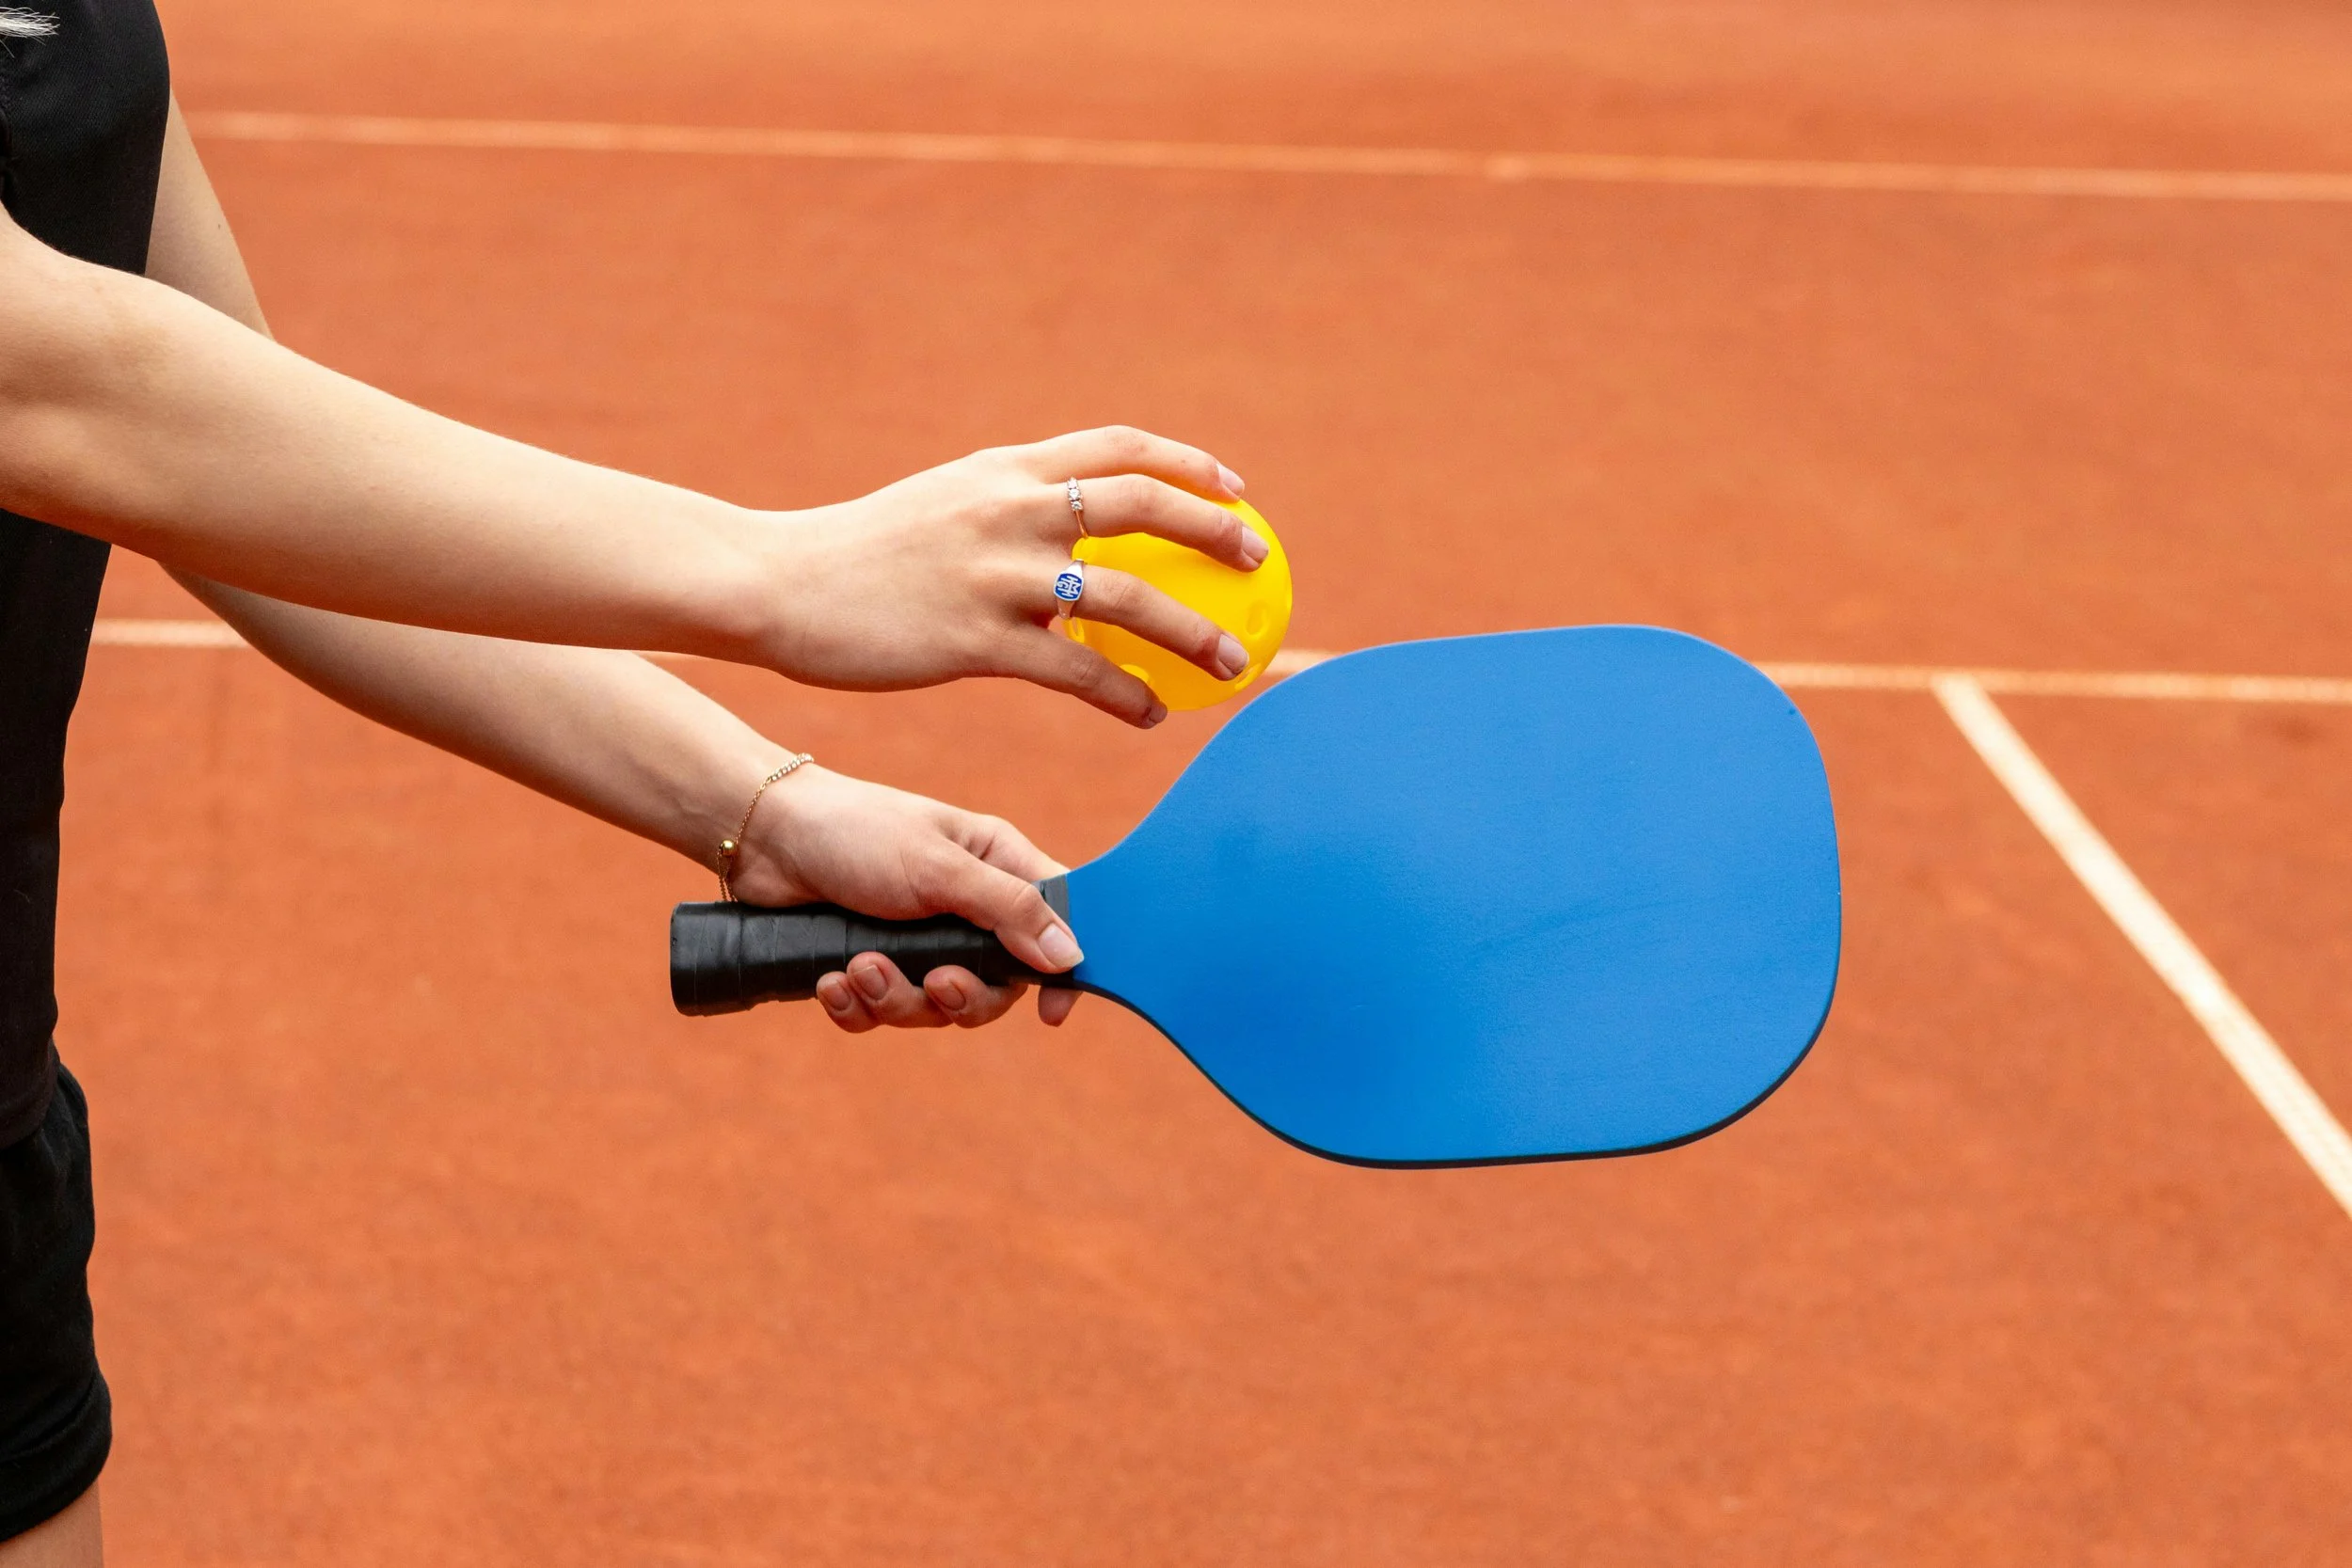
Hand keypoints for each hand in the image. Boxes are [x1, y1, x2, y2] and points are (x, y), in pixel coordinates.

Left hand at [722, 764, 1083, 1030]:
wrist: (764, 837)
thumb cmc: (858, 830)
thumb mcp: (940, 868)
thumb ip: (1008, 910)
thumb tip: (1071, 956)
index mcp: (996, 867)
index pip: (1055, 923)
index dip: (1059, 971)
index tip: (1052, 1012)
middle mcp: (964, 908)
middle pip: (993, 985)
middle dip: (958, 997)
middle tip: (931, 983)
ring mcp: (915, 940)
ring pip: (932, 1007)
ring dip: (894, 998)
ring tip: (857, 967)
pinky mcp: (869, 963)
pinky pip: (878, 1013)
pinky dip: (855, 1007)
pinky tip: (830, 981)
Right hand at [762, 427, 1267, 726]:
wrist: (778, 585)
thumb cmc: (860, 556)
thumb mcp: (944, 507)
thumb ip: (1009, 510)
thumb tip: (1069, 531)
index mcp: (1005, 469)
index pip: (1118, 447)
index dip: (1187, 464)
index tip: (1234, 488)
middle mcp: (1009, 509)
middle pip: (1143, 507)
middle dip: (1215, 532)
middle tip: (1260, 564)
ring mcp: (994, 574)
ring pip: (1125, 598)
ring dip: (1191, 632)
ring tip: (1229, 664)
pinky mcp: (974, 640)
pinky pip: (1074, 672)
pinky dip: (1124, 695)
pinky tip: (1150, 716)